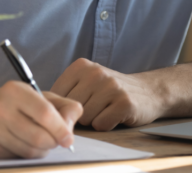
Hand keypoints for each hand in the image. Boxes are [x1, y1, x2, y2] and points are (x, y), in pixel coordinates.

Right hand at [0, 80, 82, 158]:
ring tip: (40, 142)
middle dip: (53, 143)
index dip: (61, 129)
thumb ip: (61, 105)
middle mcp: (0, 108)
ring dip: (41, 151)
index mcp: (15, 91)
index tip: (69, 138)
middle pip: (39, 137)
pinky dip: (26, 155)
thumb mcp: (35, 95)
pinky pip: (16, 158)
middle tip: (55, 141)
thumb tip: (72, 124)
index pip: (45, 113)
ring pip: (29, 151)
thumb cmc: (9, 103)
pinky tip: (21, 145)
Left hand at [50, 58, 166, 130]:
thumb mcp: (86, 81)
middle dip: (80, 115)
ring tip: (106, 109)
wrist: (148, 90)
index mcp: (81, 66)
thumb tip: (43, 110)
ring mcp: (111, 87)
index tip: (79, 104)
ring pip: (85, 119)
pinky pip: (101, 124)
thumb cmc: (110, 90)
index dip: (64, 107)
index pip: (56, 96)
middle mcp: (96, 73)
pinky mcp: (124, 103)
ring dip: (94, 120)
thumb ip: (65, 91)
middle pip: (71, 109)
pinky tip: (115, 115)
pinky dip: (107, 125)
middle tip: (96, 107)